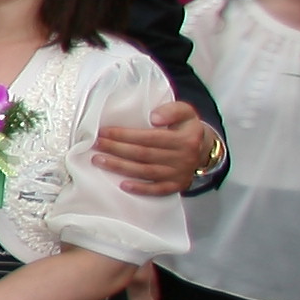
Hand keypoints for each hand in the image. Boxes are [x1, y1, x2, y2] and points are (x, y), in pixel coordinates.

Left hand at [94, 102, 208, 197]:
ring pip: (145, 172)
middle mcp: (183, 158)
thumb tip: (154, 117)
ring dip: (119, 167)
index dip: (125, 135)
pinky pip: (157, 190)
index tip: (104, 132)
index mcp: (185, 138)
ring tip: (98, 160)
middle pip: (143, 154)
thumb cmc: (187, 128)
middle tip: (95, 144)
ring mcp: (180, 174)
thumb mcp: (185, 112)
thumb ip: (172, 110)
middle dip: (116, 149)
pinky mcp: (177, 185)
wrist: (204, 149)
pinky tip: (122, 185)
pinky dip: (140, 188)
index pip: (149, 137)